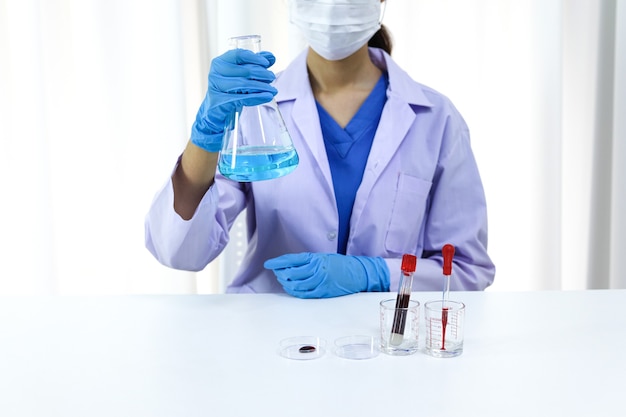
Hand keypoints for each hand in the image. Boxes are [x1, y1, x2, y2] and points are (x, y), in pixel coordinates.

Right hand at [191, 49, 277, 151]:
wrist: (214, 113)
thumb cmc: (228, 92)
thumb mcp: (240, 77)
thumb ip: (254, 65)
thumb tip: (271, 57)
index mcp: (220, 62)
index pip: (238, 55)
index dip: (254, 58)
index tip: (267, 62)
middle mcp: (215, 73)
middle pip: (243, 70)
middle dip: (261, 73)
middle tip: (272, 77)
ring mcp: (215, 88)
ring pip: (243, 84)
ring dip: (261, 86)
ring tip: (273, 90)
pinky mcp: (219, 102)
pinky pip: (242, 98)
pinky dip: (257, 97)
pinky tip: (267, 97)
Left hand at [264, 253, 389, 298]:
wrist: (358, 273)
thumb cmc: (341, 264)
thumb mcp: (324, 257)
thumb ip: (308, 261)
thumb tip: (290, 265)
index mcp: (316, 258)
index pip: (291, 260)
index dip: (277, 262)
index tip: (268, 264)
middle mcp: (317, 269)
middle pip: (291, 274)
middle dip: (280, 274)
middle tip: (277, 273)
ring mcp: (320, 282)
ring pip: (296, 285)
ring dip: (286, 284)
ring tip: (283, 281)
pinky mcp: (323, 292)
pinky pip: (304, 294)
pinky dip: (295, 292)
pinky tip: (292, 289)